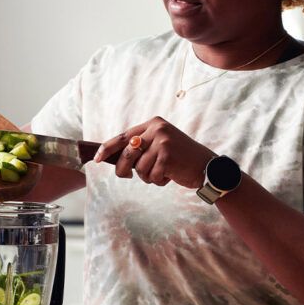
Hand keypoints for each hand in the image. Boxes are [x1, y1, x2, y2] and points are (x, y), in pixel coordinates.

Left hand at [93, 117, 214, 188]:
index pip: (123, 136)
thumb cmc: (180, 158)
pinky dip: (159, 181)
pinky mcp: (168, 156)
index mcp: (153, 123)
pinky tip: (171, 176)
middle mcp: (157, 129)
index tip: (96, 159)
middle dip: (124, 170)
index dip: (107, 149)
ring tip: (163, 172)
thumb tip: (113, 157)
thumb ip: (141, 146)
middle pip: (127, 154)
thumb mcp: (161, 144)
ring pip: (140, 169)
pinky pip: (152, 176)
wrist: (207, 166)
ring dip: (148, 177)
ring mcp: (163, 142)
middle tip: (127, 176)